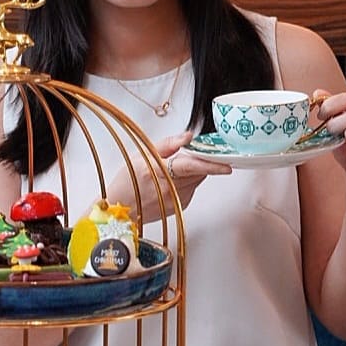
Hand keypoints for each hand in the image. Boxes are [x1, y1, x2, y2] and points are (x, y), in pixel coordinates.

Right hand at [104, 131, 230, 222]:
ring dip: (193, 172)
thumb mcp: (142, 155)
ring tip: (174, 169)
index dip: (211, 164)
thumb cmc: (127, 181)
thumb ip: (168, 144)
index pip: (191, 166)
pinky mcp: (179, 207)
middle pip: (198, 172)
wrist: (120, 208)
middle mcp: (169, 189)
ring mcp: (175, 200)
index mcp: (159, 172)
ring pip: (197, 181)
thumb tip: (187, 136)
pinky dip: (187, 182)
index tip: (226, 164)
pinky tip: (172, 182)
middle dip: (199, 162)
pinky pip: (191, 190)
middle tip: (190, 154)